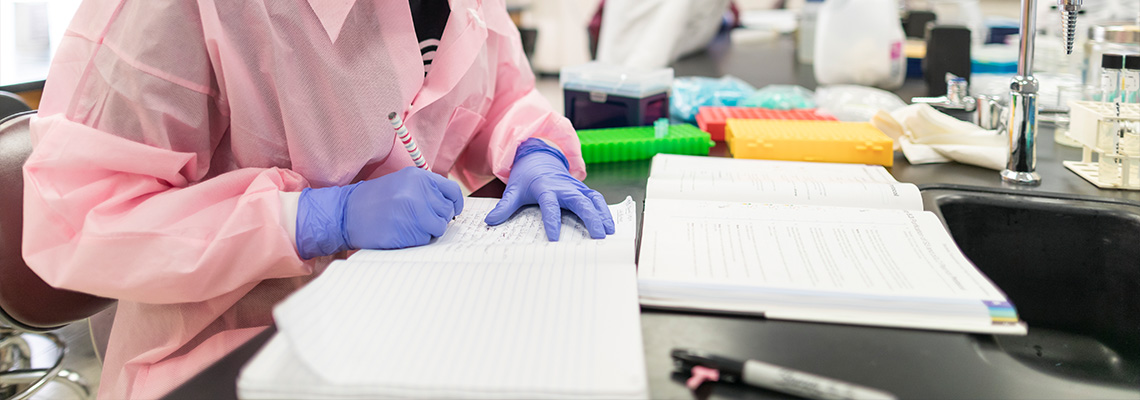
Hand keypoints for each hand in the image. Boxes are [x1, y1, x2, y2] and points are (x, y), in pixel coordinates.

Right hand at [295, 166, 462, 257]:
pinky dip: (416, 240)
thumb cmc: (375, 200)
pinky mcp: (407, 232)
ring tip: (407, 225)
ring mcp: (413, 213)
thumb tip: (449, 204)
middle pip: (446, 212)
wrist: (347, 213)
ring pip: (438, 228)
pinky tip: (400, 232)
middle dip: (437, 218)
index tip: (452, 211)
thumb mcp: (402, 183)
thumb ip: (426, 189)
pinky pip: (425, 240)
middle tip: (418, 219)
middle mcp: (418, 193)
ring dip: (427, 230)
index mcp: (418, 177)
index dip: (455, 204)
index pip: (452, 192)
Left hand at [484, 138, 613, 240]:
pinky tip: (610, 224)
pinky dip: (605, 209)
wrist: (538, 158)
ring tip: (609, 232)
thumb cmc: (526, 178)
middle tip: (598, 236)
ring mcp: (575, 187)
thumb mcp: (513, 191)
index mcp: (545, 187)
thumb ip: (504, 207)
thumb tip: (490, 221)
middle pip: (579, 201)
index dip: (552, 221)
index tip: (555, 238)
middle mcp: (563, 186)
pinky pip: (597, 198)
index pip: (550, 205)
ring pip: (592, 199)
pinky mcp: (582, 189)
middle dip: (590, 218)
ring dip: (602, 214)